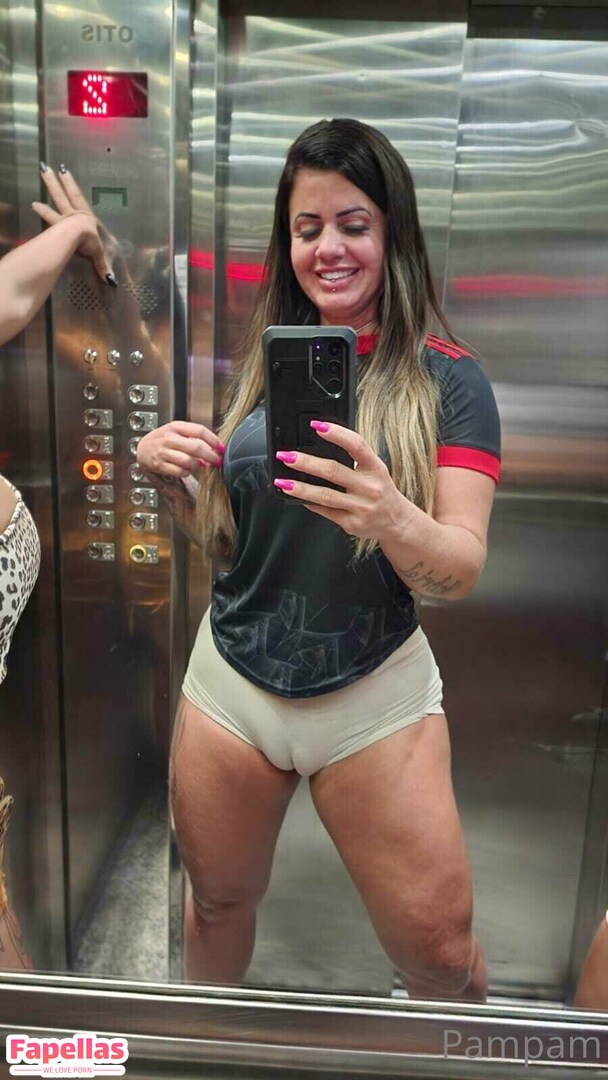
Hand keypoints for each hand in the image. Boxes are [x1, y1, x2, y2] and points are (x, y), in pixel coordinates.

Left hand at [31, 164, 113, 282]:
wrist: (84, 241)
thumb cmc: (94, 243)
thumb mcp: (101, 254)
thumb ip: (103, 265)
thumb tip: (112, 281)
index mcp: (85, 216)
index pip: (77, 197)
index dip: (70, 184)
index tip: (63, 170)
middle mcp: (73, 215)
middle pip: (62, 196)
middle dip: (54, 183)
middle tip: (44, 168)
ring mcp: (64, 220)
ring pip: (53, 204)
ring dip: (46, 195)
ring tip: (36, 187)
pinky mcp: (58, 227)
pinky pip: (48, 218)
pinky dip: (42, 212)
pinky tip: (33, 205)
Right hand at [137, 421, 224, 478]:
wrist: (143, 448)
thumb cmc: (164, 439)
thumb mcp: (177, 431)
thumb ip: (194, 436)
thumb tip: (215, 447)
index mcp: (175, 427)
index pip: (199, 430)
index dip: (213, 440)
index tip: (221, 448)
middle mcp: (169, 438)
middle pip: (196, 447)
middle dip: (210, 456)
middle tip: (217, 460)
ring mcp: (163, 452)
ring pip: (188, 461)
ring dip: (198, 465)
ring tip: (200, 464)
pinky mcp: (160, 465)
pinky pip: (180, 471)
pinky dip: (187, 472)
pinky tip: (187, 469)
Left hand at [274, 422, 409, 541]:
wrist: (397, 522)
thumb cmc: (381, 491)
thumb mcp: (375, 470)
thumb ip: (354, 459)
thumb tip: (321, 446)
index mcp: (375, 468)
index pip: (356, 445)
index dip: (336, 433)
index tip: (316, 426)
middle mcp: (369, 487)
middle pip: (332, 471)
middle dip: (305, 462)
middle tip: (286, 456)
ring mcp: (361, 507)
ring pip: (325, 495)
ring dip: (300, 488)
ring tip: (282, 482)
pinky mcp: (351, 523)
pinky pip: (326, 512)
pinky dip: (310, 503)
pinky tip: (299, 497)